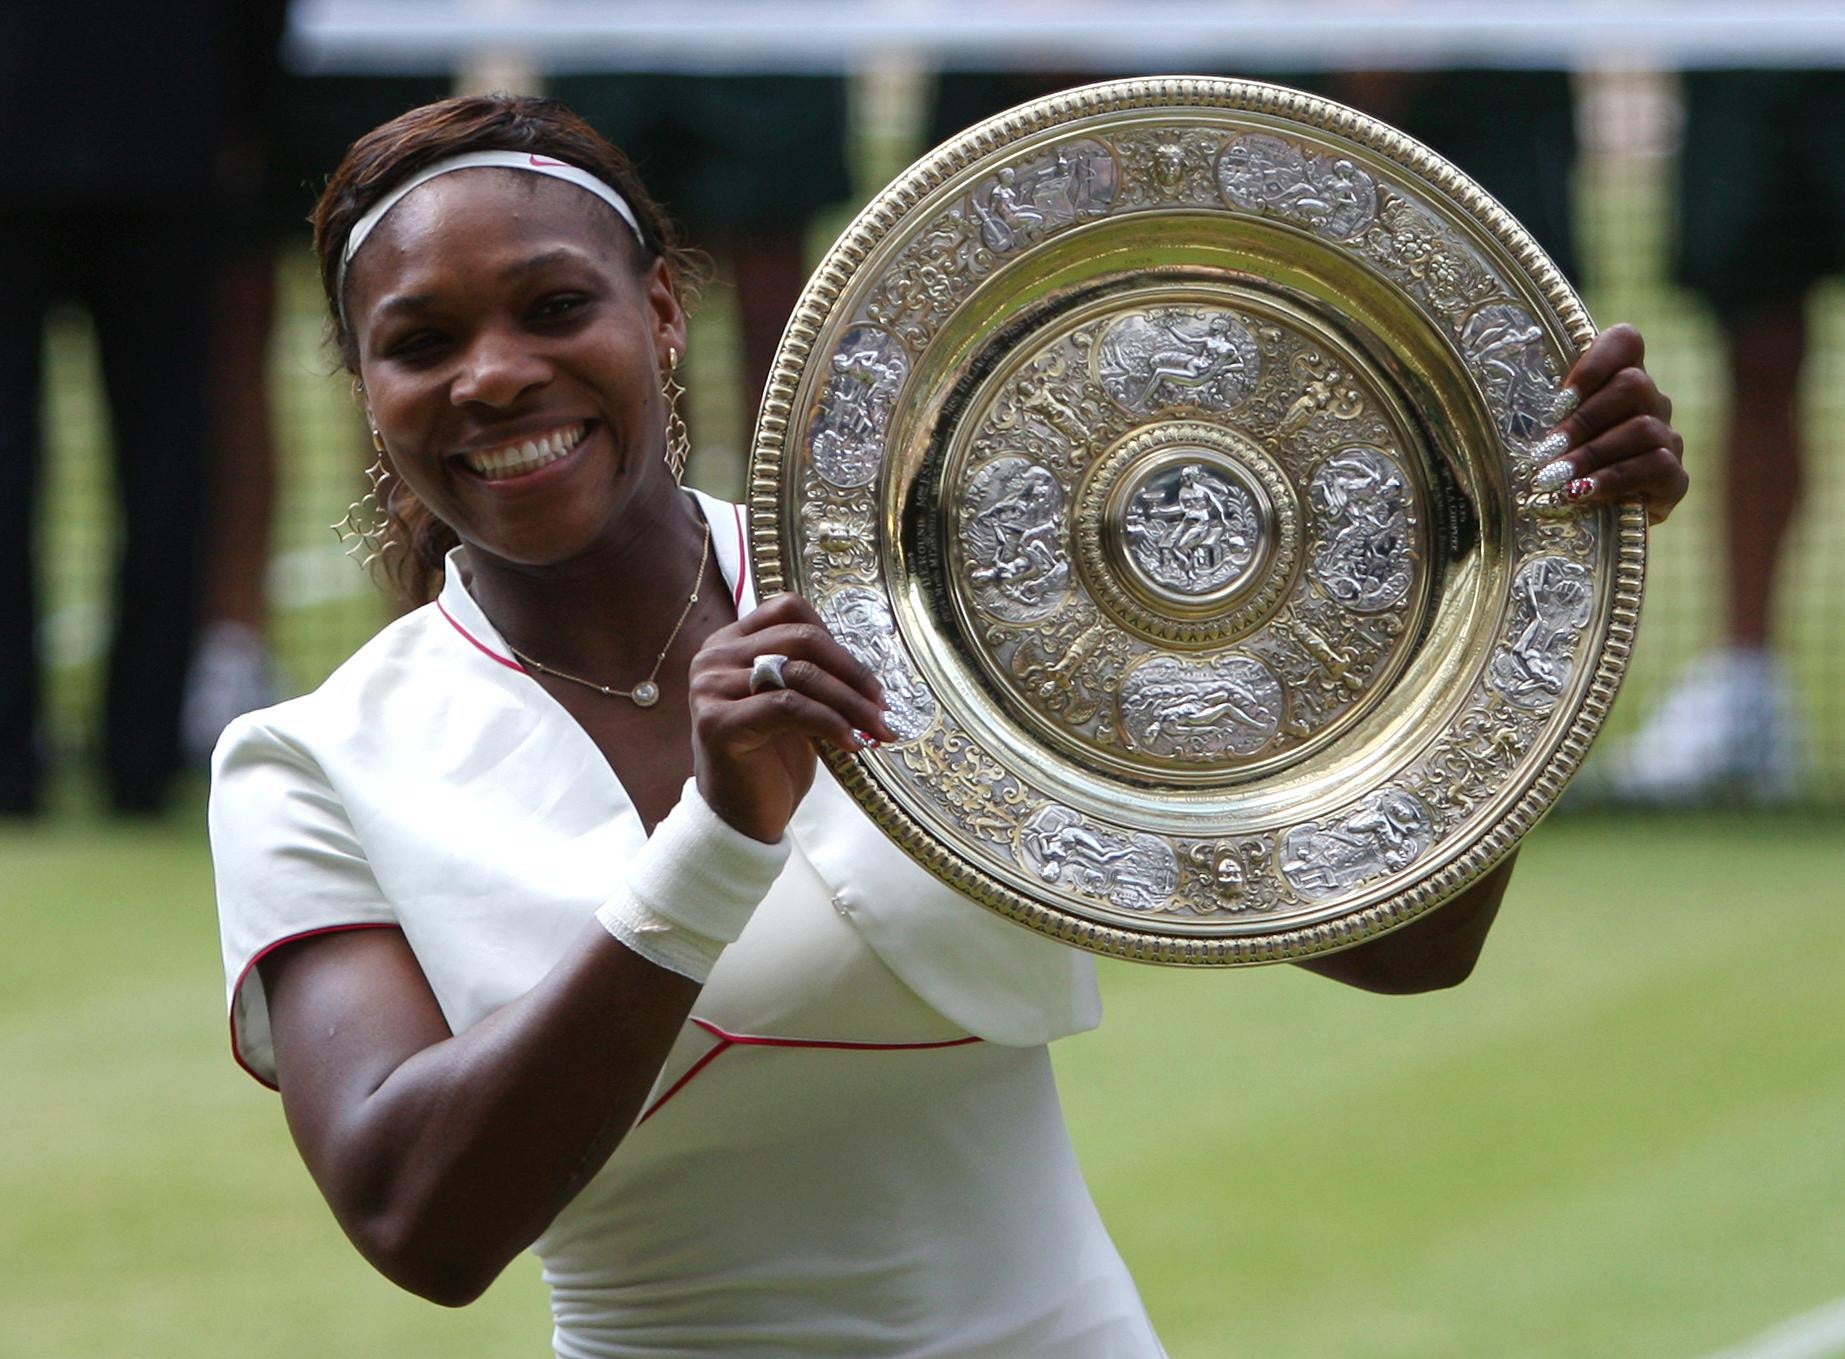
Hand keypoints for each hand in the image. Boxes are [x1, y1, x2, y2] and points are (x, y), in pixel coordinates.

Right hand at [686, 593, 892, 842]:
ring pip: (799, 674)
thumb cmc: (770, 761)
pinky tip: (851, 743)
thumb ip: (811, 674)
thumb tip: (868, 671)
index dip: (835, 640)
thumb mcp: (794, 707)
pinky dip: (829, 722)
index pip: (789, 610)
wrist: (739, 818)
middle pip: (799, 639)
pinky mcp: (719, 722)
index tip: (866, 679)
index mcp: (730, 643)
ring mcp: (711, 688)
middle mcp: (714, 657)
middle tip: (882, 705)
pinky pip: (789, 708)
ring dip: (849, 702)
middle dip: (851, 673)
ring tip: (877, 728)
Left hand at [1532, 323, 1688, 525]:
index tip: (1559, 400)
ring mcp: (1667, 439)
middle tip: (1546, 450)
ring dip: (1591, 454)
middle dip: (1583, 419)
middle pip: (1633, 385)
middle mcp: (1651, 403)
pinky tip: (1582, 494)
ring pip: (1642, 428)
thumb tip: (1484, 410)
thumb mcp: (1545, 439)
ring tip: (1554, 478)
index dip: (1595, 361)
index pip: (1626, 341)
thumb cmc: (1559, 472)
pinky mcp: (1676, 478)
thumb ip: (1539, 418)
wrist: (1594, 528)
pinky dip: (1613, 480)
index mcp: (1620, 381)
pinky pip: (1656, 467)